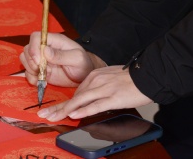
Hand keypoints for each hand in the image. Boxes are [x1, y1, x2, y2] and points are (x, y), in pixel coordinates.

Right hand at [20, 32, 104, 88]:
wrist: (84, 77)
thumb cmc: (83, 64)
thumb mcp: (77, 59)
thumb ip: (62, 55)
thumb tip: (45, 50)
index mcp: (55, 41)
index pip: (36, 37)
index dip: (33, 48)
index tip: (39, 61)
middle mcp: (45, 48)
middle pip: (27, 49)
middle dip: (31, 62)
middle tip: (41, 71)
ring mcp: (41, 60)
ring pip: (25, 60)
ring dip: (30, 70)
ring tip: (43, 77)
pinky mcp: (40, 71)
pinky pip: (28, 72)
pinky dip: (32, 78)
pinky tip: (42, 82)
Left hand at [37, 65, 152, 121]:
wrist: (148, 75)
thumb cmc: (131, 79)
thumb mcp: (109, 78)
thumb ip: (97, 87)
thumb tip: (86, 100)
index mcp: (95, 75)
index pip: (76, 91)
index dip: (64, 103)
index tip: (53, 109)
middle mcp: (97, 81)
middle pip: (74, 96)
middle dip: (58, 107)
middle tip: (45, 114)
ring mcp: (104, 89)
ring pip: (80, 100)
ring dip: (64, 110)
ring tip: (53, 117)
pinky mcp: (113, 97)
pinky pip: (95, 105)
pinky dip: (83, 110)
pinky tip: (74, 114)